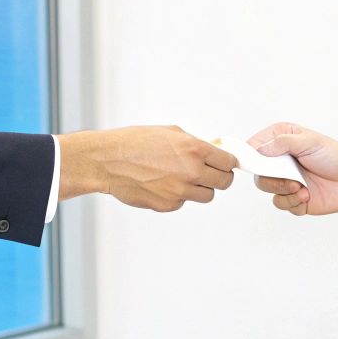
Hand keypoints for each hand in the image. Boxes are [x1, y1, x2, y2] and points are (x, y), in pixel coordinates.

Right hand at [55, 126, 237, 211]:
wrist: (108, 162)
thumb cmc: (134, 143)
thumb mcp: (170, 133)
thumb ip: (195, 143)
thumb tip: (212, 151)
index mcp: (194, 150)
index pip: (228, 162)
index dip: (228, 163)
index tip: (226, 164)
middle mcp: (191, 172)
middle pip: (224, 182)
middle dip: (219, 177)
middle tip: (210, 173)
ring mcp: (180, 191)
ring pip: (206, 196)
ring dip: (200, 188)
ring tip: (182, 177)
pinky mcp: (168, 205)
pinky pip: (184, 202)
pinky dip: (179, 195)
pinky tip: (163, 184)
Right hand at [247, 122, 337, 215]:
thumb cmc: (336, 156)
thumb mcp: (309, 141)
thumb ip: (282, 143)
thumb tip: (259, 149)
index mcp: (281, 141)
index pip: (254, 146)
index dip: (250, 155)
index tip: (254, 163)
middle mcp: (280, 160)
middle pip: (257, 171)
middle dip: (271, 179)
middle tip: (290, 180)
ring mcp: (286, 179)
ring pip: (267, 189)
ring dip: (283, 191)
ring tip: (302, 188)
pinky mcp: (293, 198)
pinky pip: (281, 204)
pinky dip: (292, 202)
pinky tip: (307, 196)